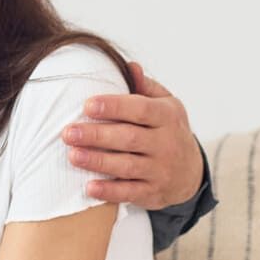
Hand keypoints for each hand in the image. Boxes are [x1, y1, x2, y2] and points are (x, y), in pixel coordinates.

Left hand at [63, 63, 205, 210]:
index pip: (141, 109)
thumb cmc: (167, 130)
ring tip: (73, 155)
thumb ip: (145, 87)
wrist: (191, 172)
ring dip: (98, 162)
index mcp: (167, 116)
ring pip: (127, 166)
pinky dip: (110, 191)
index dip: (114, 107)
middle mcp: (167, 143)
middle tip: (68, 132)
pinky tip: (89, 187)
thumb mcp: (166, 105)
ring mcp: (161, 170)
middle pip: (129, 138)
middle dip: (97, 136)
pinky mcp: (153, 192)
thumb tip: (130, 67)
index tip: (87, 105)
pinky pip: (130, 193)